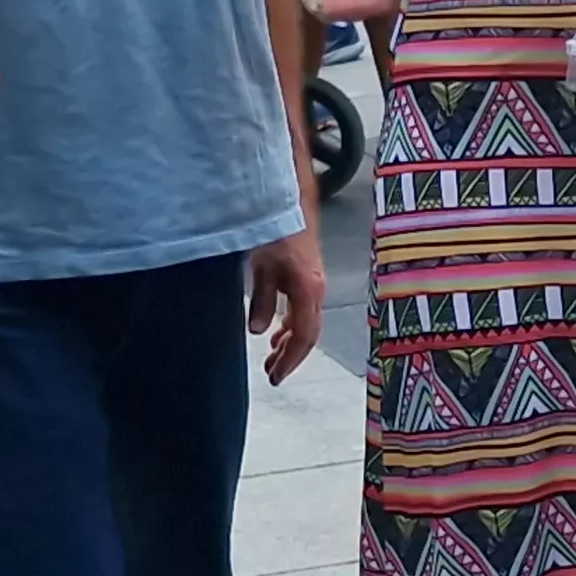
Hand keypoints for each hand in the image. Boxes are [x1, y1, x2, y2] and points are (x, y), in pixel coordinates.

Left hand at [247, 228, 324, 385]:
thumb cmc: (276, 228)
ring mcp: (314, 284)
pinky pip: (302, 309)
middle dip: (290, 356)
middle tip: (270, 373)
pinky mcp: (308, 277)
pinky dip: (290, 325)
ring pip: (306, 322)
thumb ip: (262, 299)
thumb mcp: (262, 265)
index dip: (291, 359)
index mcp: (309, 289)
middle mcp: (316, 290)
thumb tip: (259, 331)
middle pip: (308, 333)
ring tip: (271, 357)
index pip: (304, 336)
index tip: (275, 377)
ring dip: (289, 342)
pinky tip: (276, 331)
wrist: (291, 198)